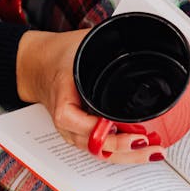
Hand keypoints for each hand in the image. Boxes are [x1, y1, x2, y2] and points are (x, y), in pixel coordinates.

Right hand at [15, 29, 167, 163]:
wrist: (36, 64)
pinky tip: (141, 151)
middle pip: (93, 145)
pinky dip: (119, 152)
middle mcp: (67, 120)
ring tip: (153, 152)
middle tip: (151, 147)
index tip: (128, 133)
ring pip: (98, 152)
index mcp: (63, 98)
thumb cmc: (60, 53)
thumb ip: (111, 42)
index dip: (102, 131)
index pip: (75, 122)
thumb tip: (145, 35)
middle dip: (123, 150)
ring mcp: (73, 130)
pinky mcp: (81, 132)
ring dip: (125, 155)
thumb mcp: (84, 43)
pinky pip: (99, 148)